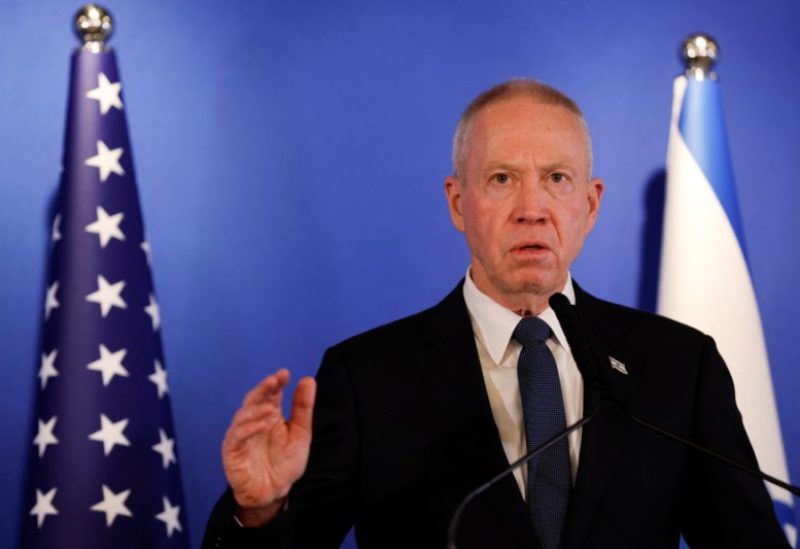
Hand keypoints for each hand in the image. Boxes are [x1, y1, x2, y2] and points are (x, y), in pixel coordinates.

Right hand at [222, 369, 316, 525]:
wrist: (275, 491)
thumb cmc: (285, 461)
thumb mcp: (300, 433)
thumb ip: (302, 408)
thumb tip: (308, 380)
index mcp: (269, 414)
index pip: (270, 393)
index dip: (276, 382)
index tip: (284, 373)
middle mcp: (252, 421)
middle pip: (253, 399)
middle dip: (262, 389)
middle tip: (273, 381)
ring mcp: (241, 435)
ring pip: (242, 415)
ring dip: (256, 410)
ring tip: (271, 408)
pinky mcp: (232, 450)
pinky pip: (237, 436)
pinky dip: (249, 429)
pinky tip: (263, 426)